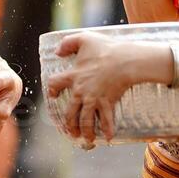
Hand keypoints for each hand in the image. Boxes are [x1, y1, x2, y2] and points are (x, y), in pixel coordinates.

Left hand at [45, 32, 145, 147]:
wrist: (125, 60)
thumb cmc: (106, 48)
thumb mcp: (84, 38)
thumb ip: (68, 42)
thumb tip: (57, 51)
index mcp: (73, 76)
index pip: (55, 84)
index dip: (52, 90)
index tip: (54, 95)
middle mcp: (80, 91)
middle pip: (69, 112)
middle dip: (69, 124)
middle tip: (71, 131)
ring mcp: (94, 98)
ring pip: (85, 120)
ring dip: (85, 131)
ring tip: (87, 138)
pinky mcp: (108, 102)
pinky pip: (106, 119)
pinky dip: (107, 129)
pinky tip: (109, 138)